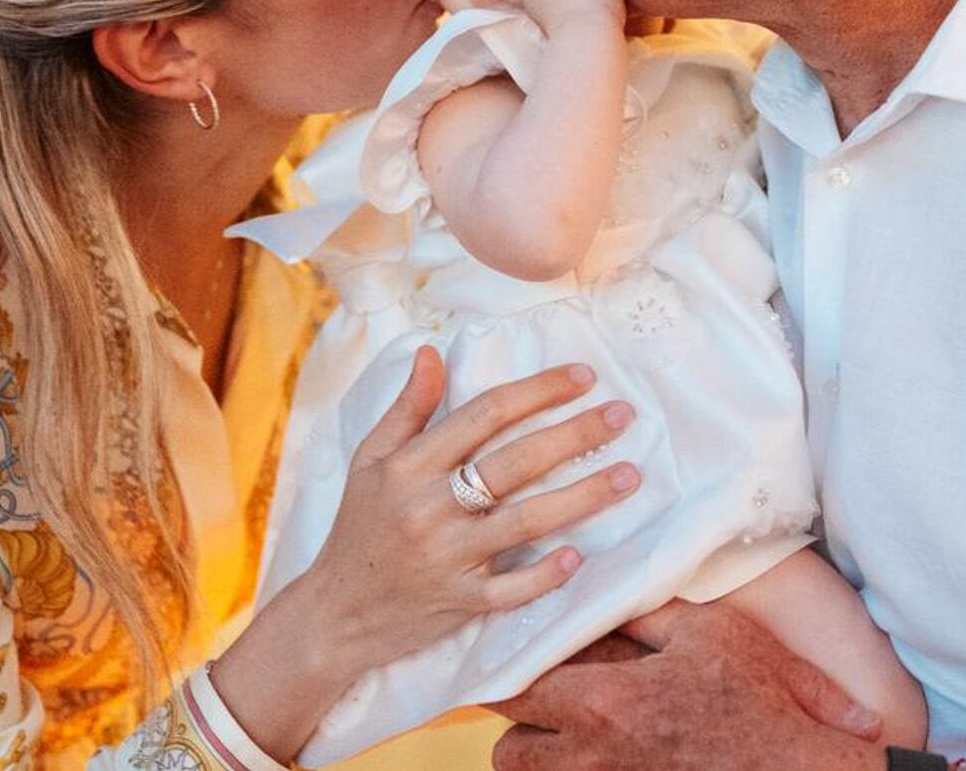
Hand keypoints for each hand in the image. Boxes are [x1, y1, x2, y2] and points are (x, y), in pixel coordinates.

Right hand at [213, 348, 640, 758]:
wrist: (337, 612)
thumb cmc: (359, 527)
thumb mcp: (370, 459)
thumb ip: (407, 408)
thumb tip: (432, 352)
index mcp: (410, 466)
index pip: (484, 415)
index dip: (538, 392)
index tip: (583, 376)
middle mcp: (430, 507)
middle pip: (515, 462)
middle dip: (575, 434)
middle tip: (623, 415)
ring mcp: (448, 557)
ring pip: (525, 521)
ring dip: (582, 497)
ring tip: (628, 475)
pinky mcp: (460, 601)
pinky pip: (510, 589)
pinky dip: (544, 574)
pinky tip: (578, 557)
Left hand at [490, 599, 885, 770]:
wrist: (802, 767)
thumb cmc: (760, 696)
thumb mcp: (706, 632)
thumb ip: (644, 614)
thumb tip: (602, 592)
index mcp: (603, 703)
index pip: (513, 692)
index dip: (503, 676)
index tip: (509, 660)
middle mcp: (595, 758)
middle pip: (509, 756)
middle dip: (517, 731)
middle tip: (541, 705)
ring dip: (543, 761)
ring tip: (571, 737)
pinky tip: (609, 756)